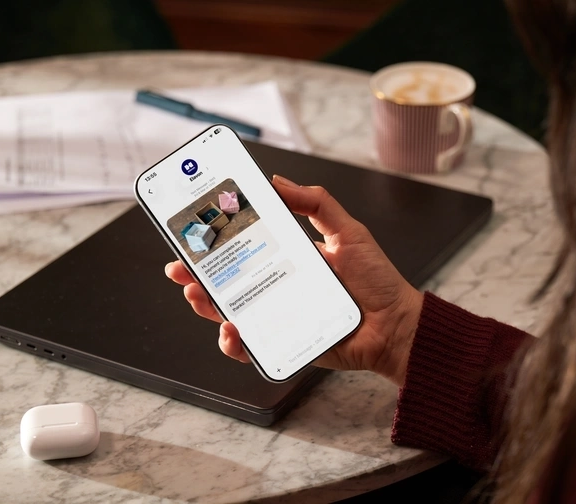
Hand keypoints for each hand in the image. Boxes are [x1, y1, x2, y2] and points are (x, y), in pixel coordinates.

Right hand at [165, 175, 422, 385]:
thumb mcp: (348, 232)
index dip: (216, 240)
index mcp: (288, 258)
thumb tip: (277, 180)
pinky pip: (250, 347)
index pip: (244, 247)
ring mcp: (278, 317)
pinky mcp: (284, 344)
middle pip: (227, 280)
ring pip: (229, 312)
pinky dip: (234, 342)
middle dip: (196, 273)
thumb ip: (316, 204)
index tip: (192, 229)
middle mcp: (278, 287)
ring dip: (206, 304)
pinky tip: (232, 329)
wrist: (396, 325)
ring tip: (196, 292)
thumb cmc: (376, 280)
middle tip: (179, 264)